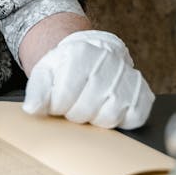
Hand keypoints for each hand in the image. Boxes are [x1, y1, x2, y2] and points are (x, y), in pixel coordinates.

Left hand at [22, 29, 153, 128]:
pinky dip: (120, 120)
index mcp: (80, 54)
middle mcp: (107, 62)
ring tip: (91, 104)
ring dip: (96, 118)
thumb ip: (36, 90)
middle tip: (74, 103)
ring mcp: (128, 77)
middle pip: (85, 111)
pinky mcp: (143, 93)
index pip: (63, 98)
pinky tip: (109, 106)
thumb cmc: (68, 67)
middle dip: (75, 113)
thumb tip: (32, 109)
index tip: (58, 100)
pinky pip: (133, 120)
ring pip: (108, 117)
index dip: (57, 106)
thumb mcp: (46, 71)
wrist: (94, 54)